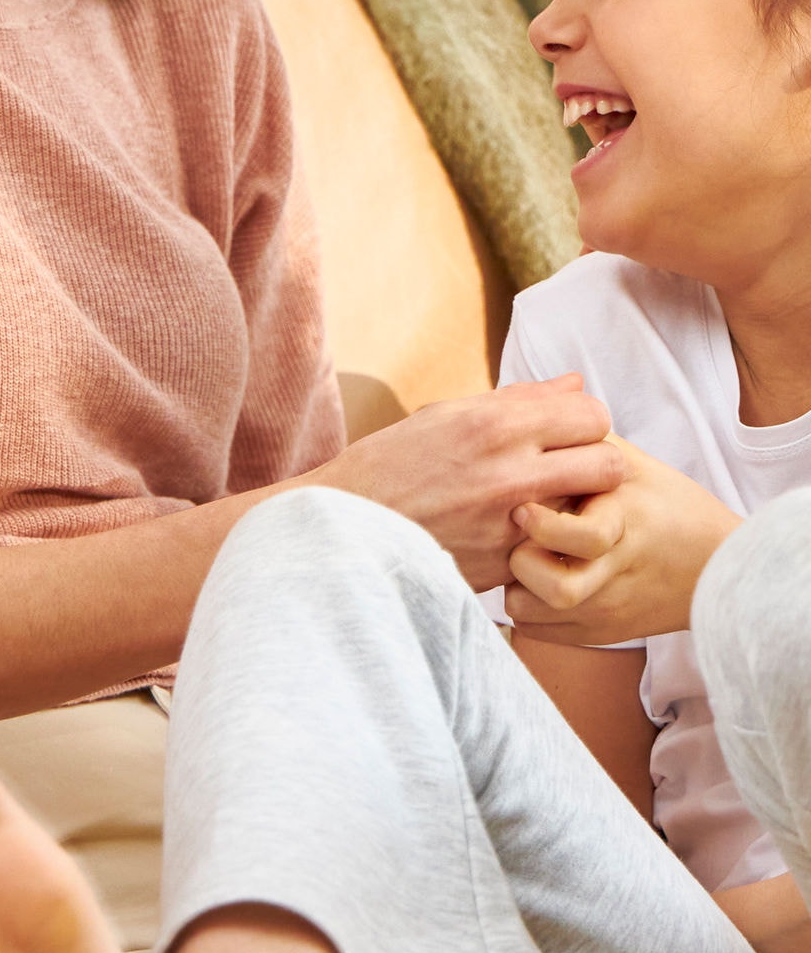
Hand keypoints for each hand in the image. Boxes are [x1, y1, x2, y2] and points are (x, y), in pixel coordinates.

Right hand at [316, 375, 622, 591]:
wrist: (343, 528)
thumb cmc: (391, 463)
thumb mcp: (446, 416)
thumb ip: (519, 401)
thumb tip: (575, 385)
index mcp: (494, 424)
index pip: (591, 415)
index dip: (584, 423)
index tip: (566, 433)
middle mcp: (509, 473)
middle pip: (609, 464)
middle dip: (596, 464)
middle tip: (571, 470)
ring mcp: (510, 525)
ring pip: (591, 512)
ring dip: (579, 506)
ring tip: (551, 503)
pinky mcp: (504, 566)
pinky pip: (554, 548)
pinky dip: (546, 541)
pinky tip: (518, 534)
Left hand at [505, 436, 741, 641]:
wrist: (716, 568)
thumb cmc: (665, 504)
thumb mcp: (633, 463)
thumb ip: (587, 436)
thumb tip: (551, 391)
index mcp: (625, 523)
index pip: (584, 537)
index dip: (546, 525)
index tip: (523, 508)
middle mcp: (615, 572)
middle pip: (556, 589)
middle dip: (522, 563)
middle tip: (518, 538)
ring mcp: (606, 609)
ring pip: (535, 613)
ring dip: (516, 586)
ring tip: (523, 558)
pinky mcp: (597, 633)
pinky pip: (536, 630)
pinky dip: (525, 607)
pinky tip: (531, 580)